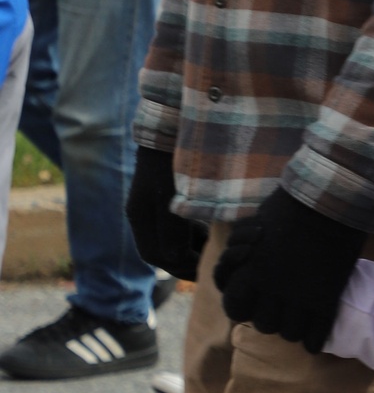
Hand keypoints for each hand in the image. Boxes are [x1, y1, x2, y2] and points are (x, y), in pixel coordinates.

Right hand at [125, 149, 207, 280]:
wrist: (173, 124)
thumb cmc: (176, 160)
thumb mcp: (175, 198)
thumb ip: (173, 230)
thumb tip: (173, 260)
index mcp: (140, 215)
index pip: (156, 256)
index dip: (181, 267)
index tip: (207, 268)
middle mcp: (142, 211)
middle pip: (160, 250)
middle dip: (186, 261)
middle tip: (213, 263)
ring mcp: (151, 202)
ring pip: (168, 237)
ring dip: (189, 247)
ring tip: (214, 245)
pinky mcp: (163, 194)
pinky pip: (174, 224)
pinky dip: (191, 231)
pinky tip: (211, 227)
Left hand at [215, 187, 367, 353]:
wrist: (329, 203)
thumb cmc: (289, 207)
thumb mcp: (254, 228)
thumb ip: (245, 255)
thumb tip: (244, 266)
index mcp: (248, 273)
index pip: (234, 309)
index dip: (242, 306)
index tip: (251, 300)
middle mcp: (270, 292)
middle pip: (263, 324)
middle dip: (270, 316)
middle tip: (279, 306)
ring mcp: (299, 300)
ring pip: (288, 334)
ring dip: (292, 327)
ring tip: (300, 318)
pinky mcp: (325, 303)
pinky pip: (316, 335)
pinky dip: (314, 339)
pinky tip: (315, 337)